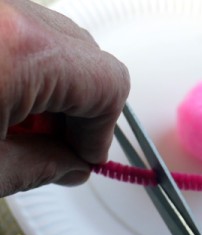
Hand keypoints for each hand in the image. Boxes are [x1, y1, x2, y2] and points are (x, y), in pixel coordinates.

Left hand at [0, 0, 129, 196]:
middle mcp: (5, 12)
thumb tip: (71, 165)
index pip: (106, 82)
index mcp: (20, 50)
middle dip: (79, 106)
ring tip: (16, 126)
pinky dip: (22, 67)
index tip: (85, 156)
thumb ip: (41, 167)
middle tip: (55, 144)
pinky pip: (18, 31)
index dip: (103, 128)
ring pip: (51, 39)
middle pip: (84, 54)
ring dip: (51, 86)